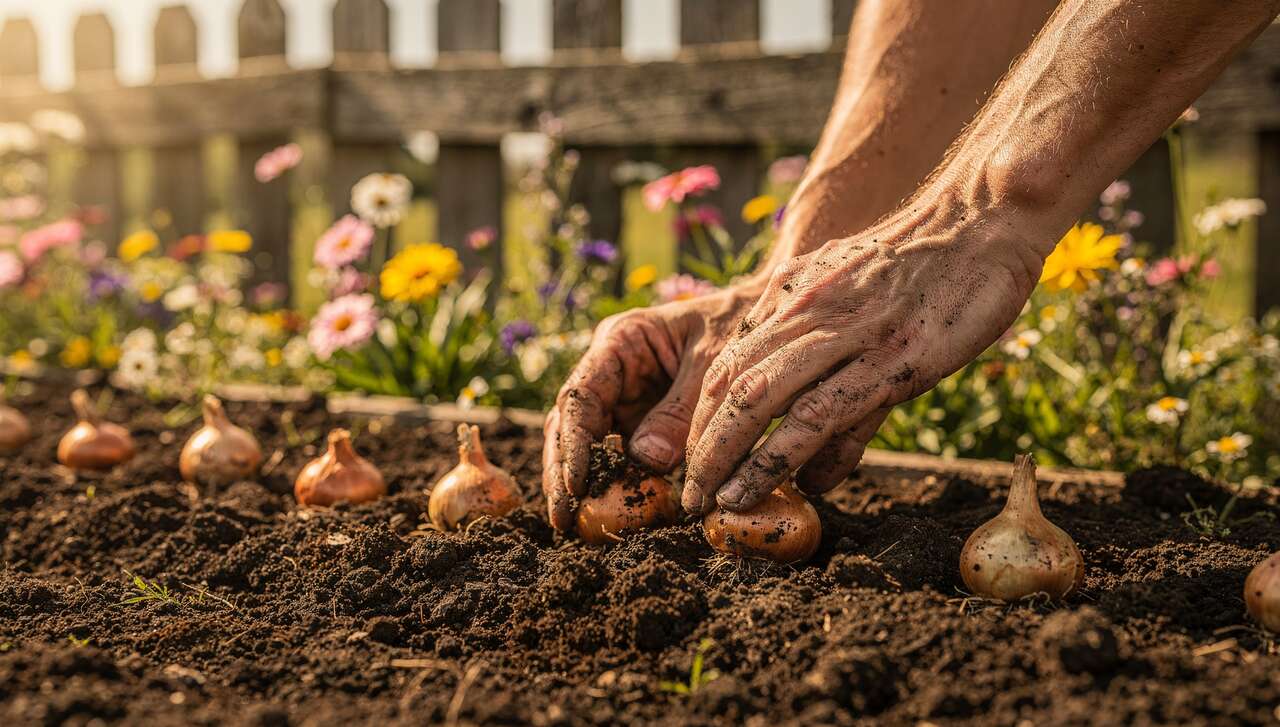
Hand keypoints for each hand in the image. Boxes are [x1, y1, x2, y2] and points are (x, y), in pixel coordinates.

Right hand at [542, 284, 760, 530]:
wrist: (774, 321)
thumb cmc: (742, 327)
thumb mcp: (716, 364)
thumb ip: (682, 409)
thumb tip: (646, 460)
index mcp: (621, 341)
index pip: (581, 395)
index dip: (574, 442)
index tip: (575, 483)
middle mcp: (612, 371)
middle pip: (571, 424)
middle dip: (562, 471)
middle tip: (562, 518)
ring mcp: (625, 399)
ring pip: (589, 445)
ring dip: (580, 484)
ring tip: (571, 525)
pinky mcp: (643, 424)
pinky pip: (622, 457)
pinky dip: (616, 485)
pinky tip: (609, 517)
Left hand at [681, 198, 1045, 513]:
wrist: (983, 220)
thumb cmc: (925, 262)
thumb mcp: (851, 285)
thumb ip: (819, 336)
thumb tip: (799, 392)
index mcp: (794, 296)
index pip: (727, 364)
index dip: (702, 417)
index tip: (693, 459)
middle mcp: (809, 313)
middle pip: (731, 386)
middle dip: (703, 447)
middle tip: (690, 495)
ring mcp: (849, 335)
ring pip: (765, 400)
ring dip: (733, 457)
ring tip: (716, 503)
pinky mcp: (893, 359)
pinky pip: (827, 413)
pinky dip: (793, 453)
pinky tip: (789, 487)